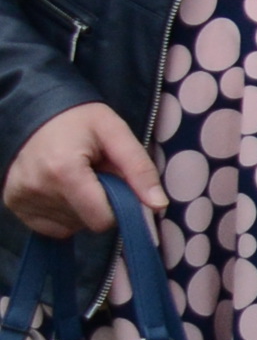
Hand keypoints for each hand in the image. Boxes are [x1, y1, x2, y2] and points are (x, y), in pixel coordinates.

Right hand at [4, 105, 160, 236]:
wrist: (37, 112)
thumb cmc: (81, 121)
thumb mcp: (116, 133)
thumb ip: (140, 169)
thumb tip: (159, 206)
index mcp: (63, 171)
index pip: (102, 219)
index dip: (119, 207)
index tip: (118, 185)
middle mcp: (37, 189)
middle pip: (86, 223)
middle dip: (100, 204)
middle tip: (96, 175)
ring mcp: (21, 198)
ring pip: (70, 226)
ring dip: (82, 208)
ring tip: (77, 178)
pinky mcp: (13, 203)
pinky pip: (50, 227)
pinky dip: (63, 213)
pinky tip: (62, 189)